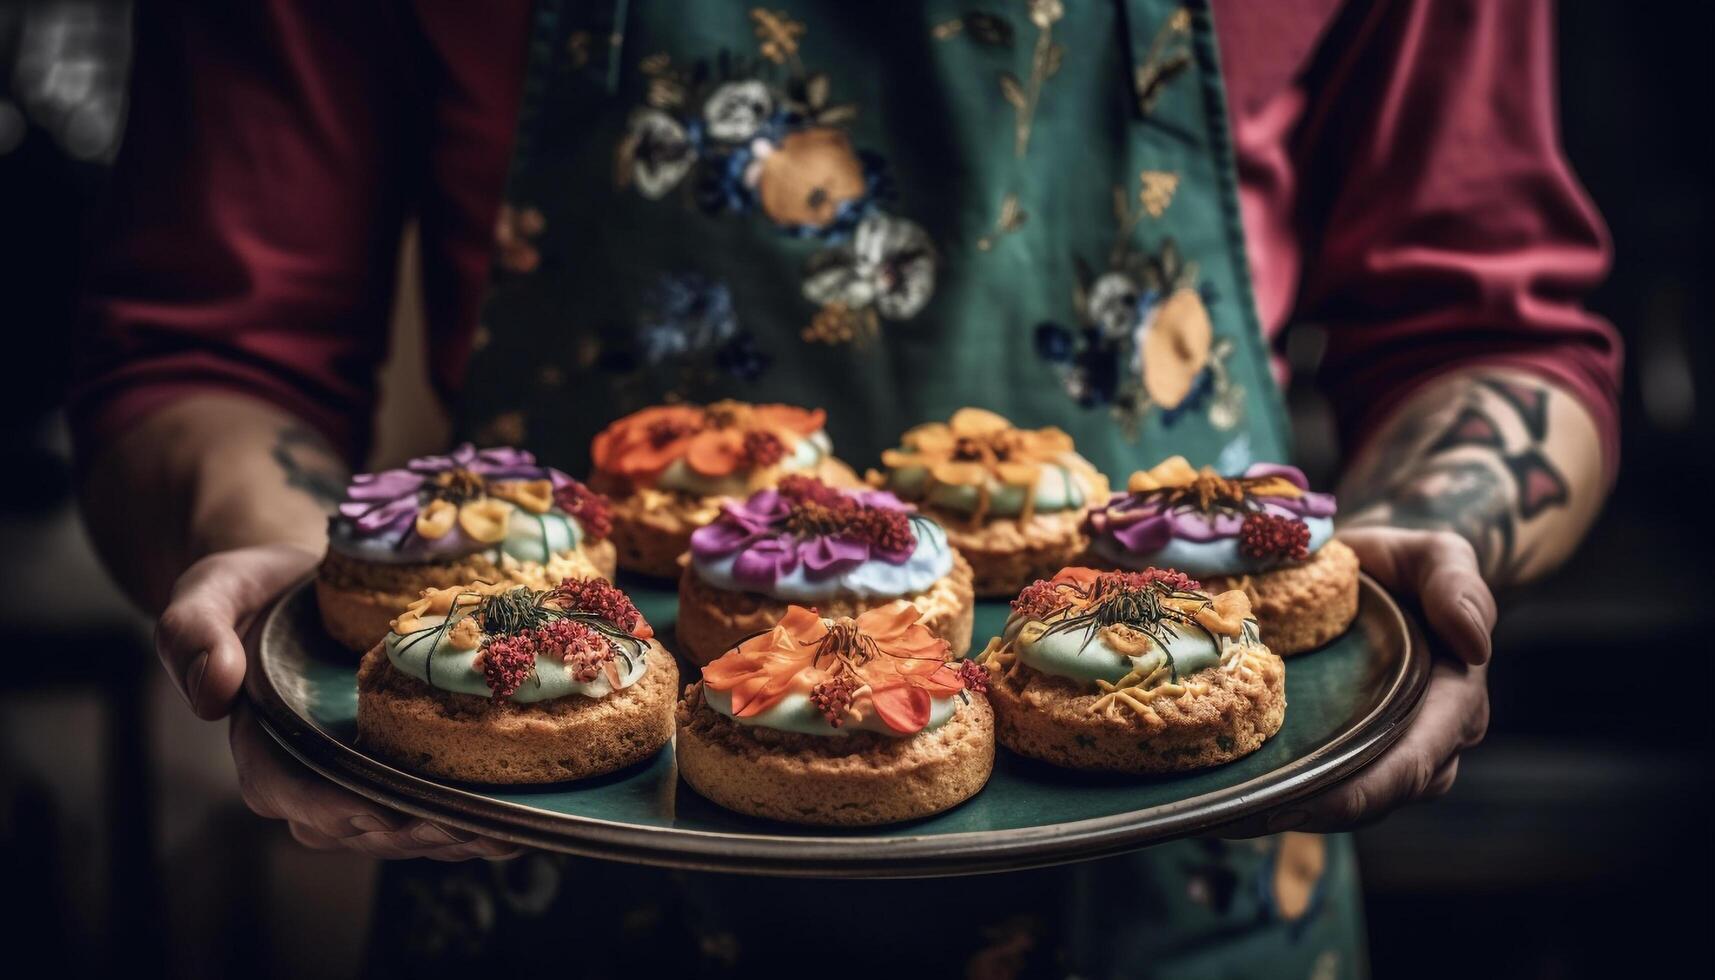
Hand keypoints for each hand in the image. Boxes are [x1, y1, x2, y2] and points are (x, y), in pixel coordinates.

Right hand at [157, 544, 519, 859]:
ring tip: (506, 828)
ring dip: (453, 837)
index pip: (295, 798)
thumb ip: (193, 634)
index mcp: (262, 751)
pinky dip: (471, 818)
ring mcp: (357, 781)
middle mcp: (309, 779)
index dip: (341, 811)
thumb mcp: (209, 592)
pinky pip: (431, 808)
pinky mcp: (397, 769)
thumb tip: (212, 690)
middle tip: (472, 824)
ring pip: (402, 829)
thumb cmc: (251, 589)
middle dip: (415, 832)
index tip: (389, 811)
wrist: (300, 579)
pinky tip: (516, 816)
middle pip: (361, 826)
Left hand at [1225, 528, 1492, 835]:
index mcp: (1453, 703)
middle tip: (1246, 816)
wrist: (1375, 571)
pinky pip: (1320, 784)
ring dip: (1290, 812)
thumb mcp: (1437, 556)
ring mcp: (1382, 750)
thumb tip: (1474, 643)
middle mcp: (1424, 741)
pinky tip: (1227, 801)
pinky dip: (1279, 795)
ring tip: (1226, 817)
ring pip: (1344, 802)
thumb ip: (1457, 585)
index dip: (1363, 790)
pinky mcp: (1345, 748)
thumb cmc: (1407, 566)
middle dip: (1315, 811)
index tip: (1306, 803)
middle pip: (1374, 796)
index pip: (1415, 761)